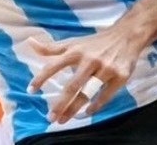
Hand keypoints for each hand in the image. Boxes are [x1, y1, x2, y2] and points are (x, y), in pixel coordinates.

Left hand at [27, 27, 141, 123]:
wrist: (126, 36)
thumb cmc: (95, 42)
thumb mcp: (73, 42)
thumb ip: (51, 47)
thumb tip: (30, 42)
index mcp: (75, 51)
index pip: (54, 66)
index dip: (41, 78)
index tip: (30, 90)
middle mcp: (89, 60)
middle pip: (72, 86)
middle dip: (60, 103)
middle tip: (50, 117)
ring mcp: (105, 69)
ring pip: (88, 93)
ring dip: (74, 108)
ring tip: (63, 119)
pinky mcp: (119, 76)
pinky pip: (105, 95)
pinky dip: (96, 106)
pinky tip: (87, 112)